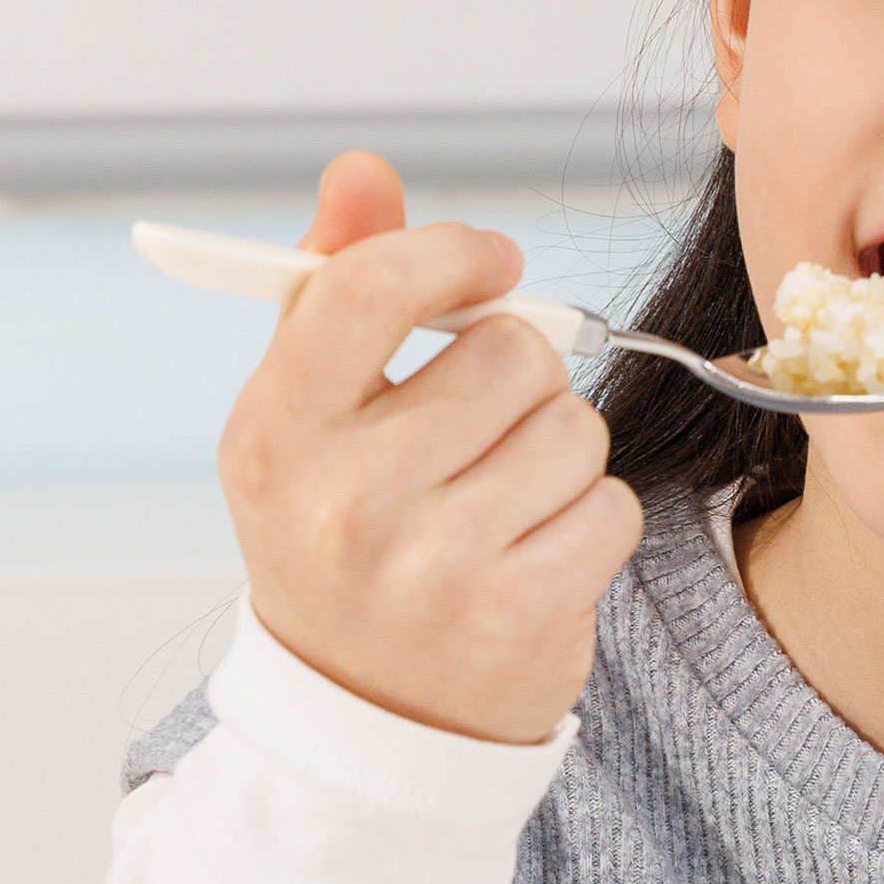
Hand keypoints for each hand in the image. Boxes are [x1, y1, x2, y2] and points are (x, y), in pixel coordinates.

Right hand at [215, 149, 643, 743]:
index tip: (492, 263)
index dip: (453, 253)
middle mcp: (342, 502)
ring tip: (502, 500)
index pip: (372, 286)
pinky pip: (611, 505)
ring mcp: (430, 566)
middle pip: (511, 350)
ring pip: (574, 426)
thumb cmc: (345, 533)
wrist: (368, 714)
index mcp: (273, 434)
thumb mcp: (310, 414)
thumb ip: (339, 282)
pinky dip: (591, 520)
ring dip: (560, 451)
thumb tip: (363, 169)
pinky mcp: (516, 615)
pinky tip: (534, 553)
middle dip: (518, 376)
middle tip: (476, 434)